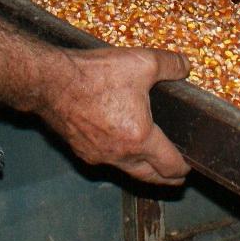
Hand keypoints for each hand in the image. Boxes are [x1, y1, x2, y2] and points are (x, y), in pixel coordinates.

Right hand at [39, 47, 190, 185]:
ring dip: (142, 169)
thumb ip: (169, 65)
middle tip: (176, 173)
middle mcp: (120, 155)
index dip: (184, 169)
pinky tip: (119, 144)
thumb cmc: (95, 75)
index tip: (189, 166)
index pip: (170, 166)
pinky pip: (107, 161)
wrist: (50, 82)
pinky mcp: (81, 151)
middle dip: (166, 177)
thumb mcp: (140, 62)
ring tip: (150, 161)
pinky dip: (119, 158)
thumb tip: (186, 66)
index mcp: (140, 138)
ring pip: (127, 171)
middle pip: (150, 177)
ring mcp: (98, 156)